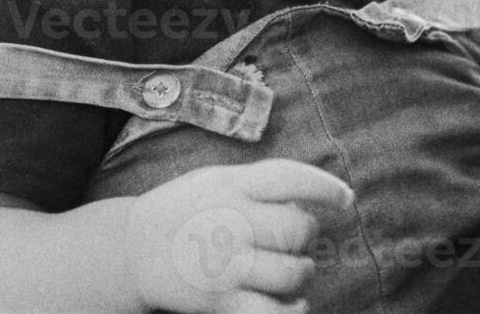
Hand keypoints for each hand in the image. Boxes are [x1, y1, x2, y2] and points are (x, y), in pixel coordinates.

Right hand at [124, 159, 353, 313]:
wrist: (133, 249)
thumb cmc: (185, 208)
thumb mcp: (217, 178)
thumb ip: (259, 184)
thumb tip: (308, 197)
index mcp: (233, 185)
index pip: (289, 178)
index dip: (324, 187)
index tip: (346, 199)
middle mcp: (232, 221)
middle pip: (298, 229)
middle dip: (309, 236)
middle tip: (300, 238)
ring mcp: (226, 264)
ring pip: (293, 272)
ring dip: (304, 274)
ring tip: (295, 270)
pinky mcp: (220, 301)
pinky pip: (271, 312)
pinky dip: (292, 312)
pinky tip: (295, 305)